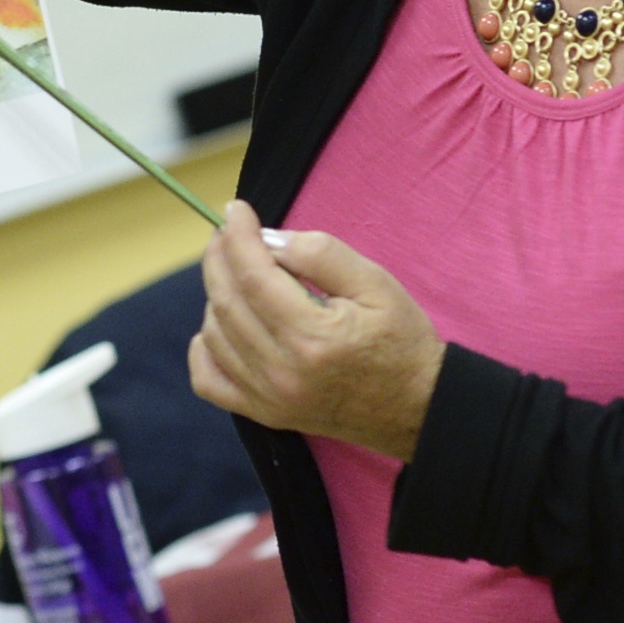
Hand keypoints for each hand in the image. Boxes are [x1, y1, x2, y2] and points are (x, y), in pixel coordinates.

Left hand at [187, 202, 444, 457]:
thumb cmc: (402, 340)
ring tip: (237, 274)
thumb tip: (268, 239)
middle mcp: (281, 371)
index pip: (253, 276)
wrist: (420, 406)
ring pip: (213, 335)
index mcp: (312, 337)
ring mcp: (268, 398)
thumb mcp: (375, 283)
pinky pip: (208, 380)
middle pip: (225, 303)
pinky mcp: (265, 413)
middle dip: (219, 259)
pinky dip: (204, 348)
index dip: (238, 236)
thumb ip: (321, 255)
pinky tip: (219, 325)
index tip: (235, 208)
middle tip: (227, 233)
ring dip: (215, 296)